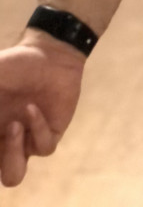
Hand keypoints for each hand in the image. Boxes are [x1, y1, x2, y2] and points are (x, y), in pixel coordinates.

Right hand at [0, 36, 84, 186]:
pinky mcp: (50, 135)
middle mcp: (3, 142)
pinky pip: (43, 148)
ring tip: (15, 126)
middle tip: (2, 131)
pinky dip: (36, 128)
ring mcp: (25, 141)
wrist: (49, 53)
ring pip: (13, 176)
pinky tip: (33, 107)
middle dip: (0, 157)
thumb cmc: (14, 65)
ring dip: (10, 156)